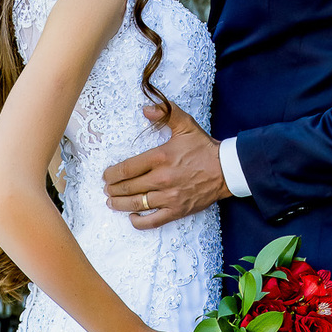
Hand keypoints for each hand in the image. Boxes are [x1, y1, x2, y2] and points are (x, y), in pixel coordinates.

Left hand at [103, 102, 229, 228]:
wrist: (225, 169)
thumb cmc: (203, 147)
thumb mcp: (185, 124)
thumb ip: (165, 113)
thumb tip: (145, 109)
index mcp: (160, 157)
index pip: (127, 168)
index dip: (112, 174)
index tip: (106, 175)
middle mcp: (162, 178)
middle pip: (128, 187)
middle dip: (113, 189)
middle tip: (107, 189)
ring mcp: (169, 197)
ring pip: (137, 204)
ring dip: (120, 204)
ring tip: (111, 202)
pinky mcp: (177, 210)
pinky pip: (153, 221)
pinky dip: (139, 222)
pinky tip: (132, 217)